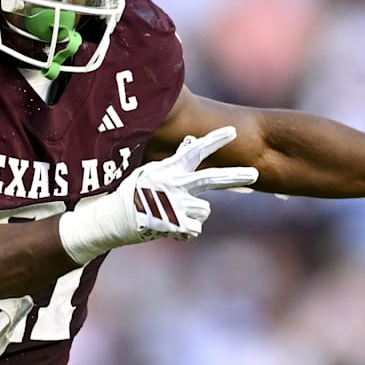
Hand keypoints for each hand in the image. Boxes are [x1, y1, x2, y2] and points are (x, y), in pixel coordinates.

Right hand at [58, 126, 258, 263]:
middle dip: (235, 176)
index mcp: (168, 170)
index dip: (214, 141)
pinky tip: (169, 228)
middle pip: (211, 178)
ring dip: (194, 215)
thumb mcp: (150, 171)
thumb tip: (190, 140)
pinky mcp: (173, 224)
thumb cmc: (131, 194)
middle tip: (254, 173)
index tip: (234, 131)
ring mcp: (174, 204)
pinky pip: (195, 230)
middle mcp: (173, 184)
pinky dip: (185, 232)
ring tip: (173, 215)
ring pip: (205, 210)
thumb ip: (175, 159)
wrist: (110, 219)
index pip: (195, 151)